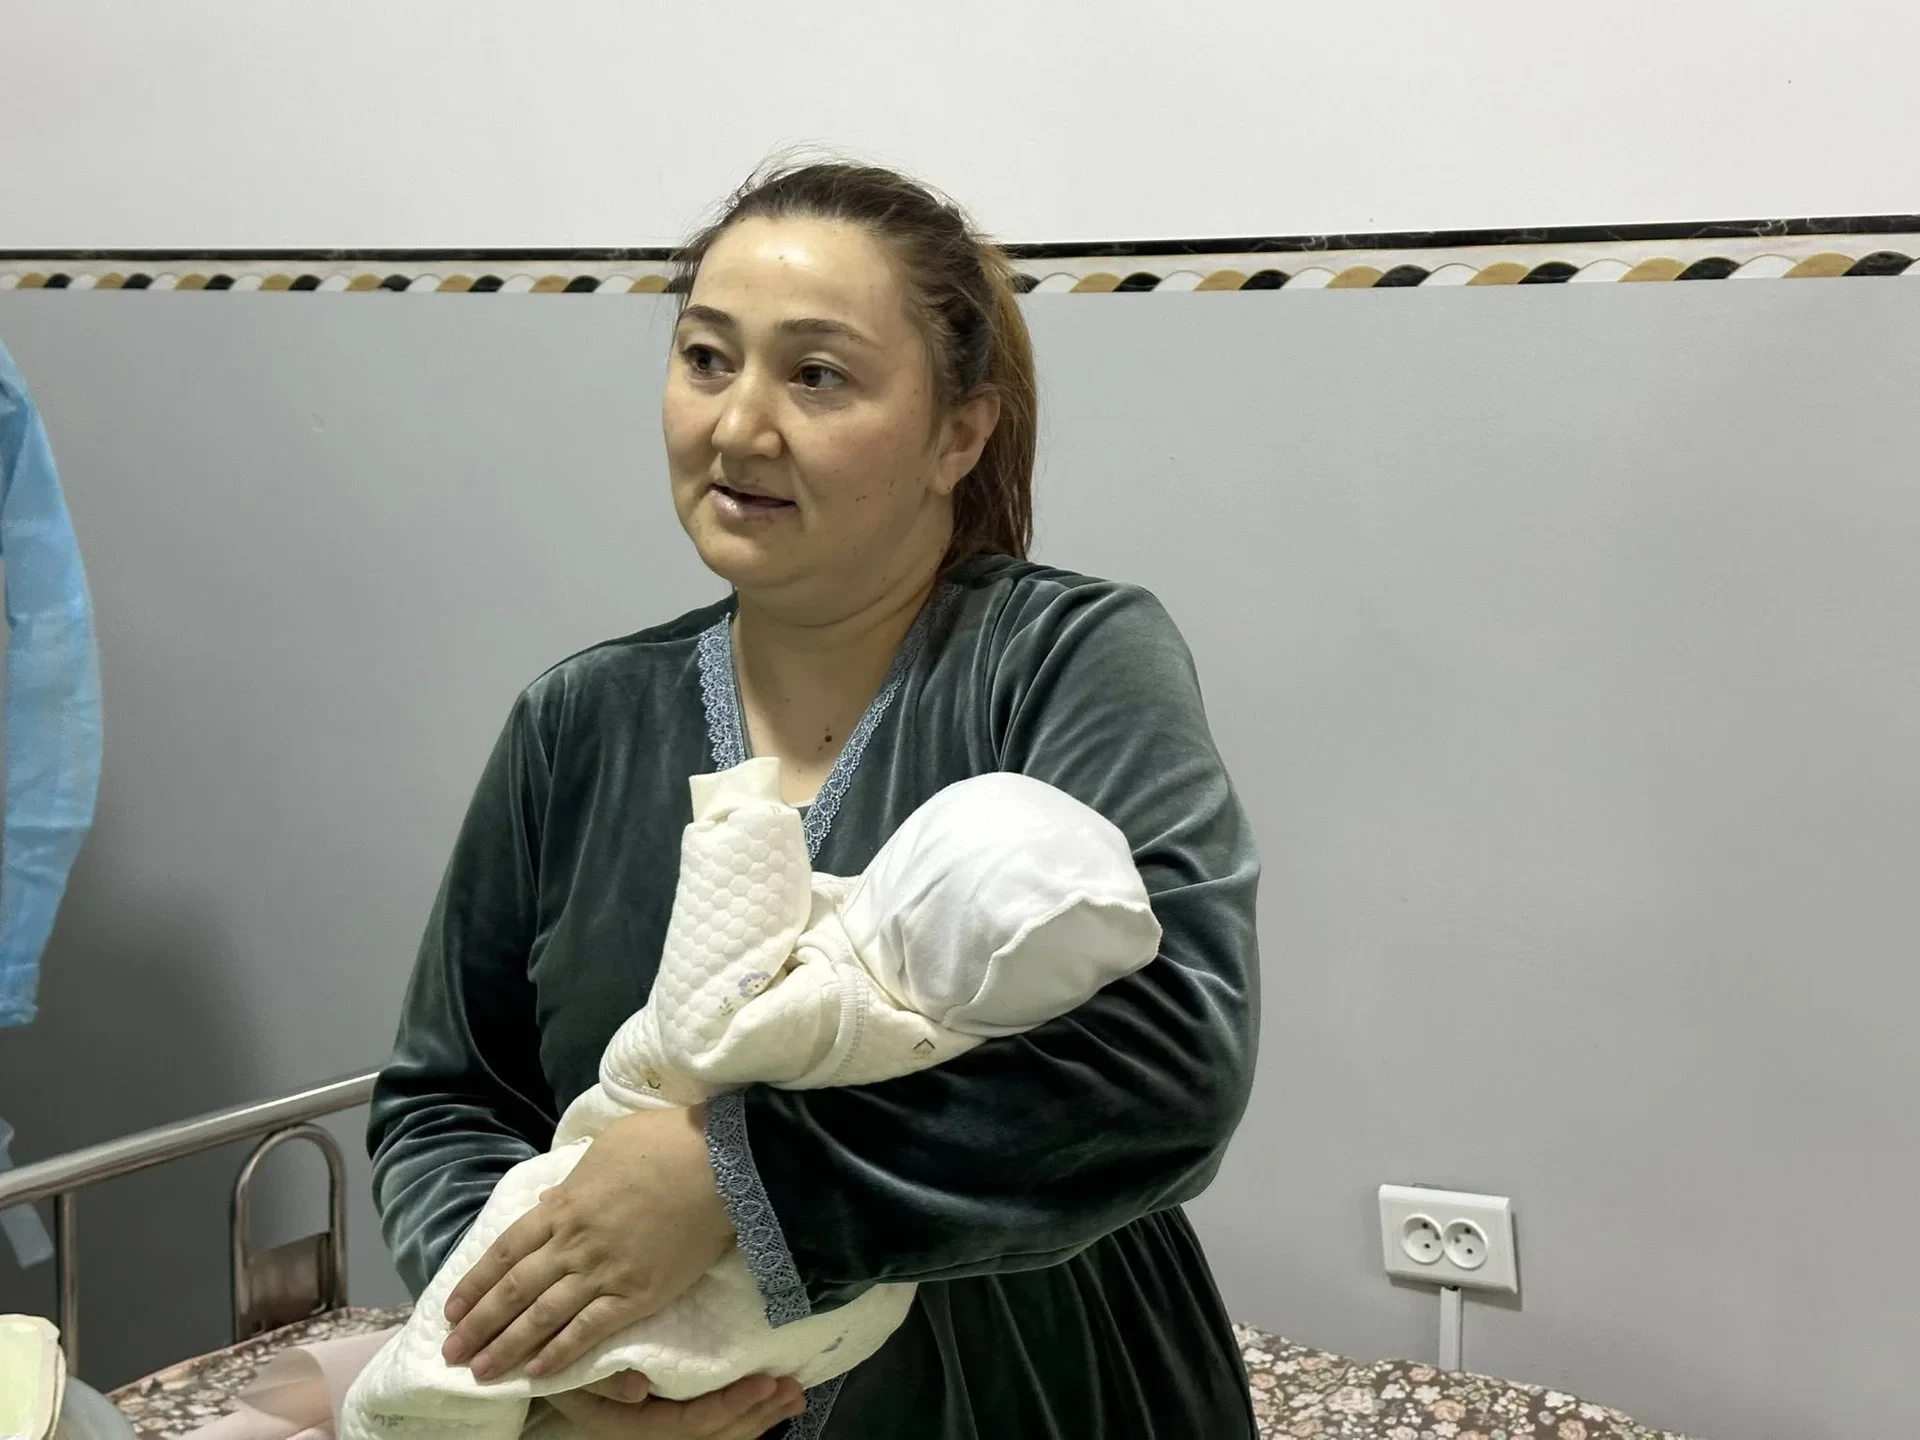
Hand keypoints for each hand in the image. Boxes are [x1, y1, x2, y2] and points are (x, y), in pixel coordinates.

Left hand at [444, 1105, 736, 1379]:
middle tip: (451, 1354)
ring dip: (507, 1347)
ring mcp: (603, 1272)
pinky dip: (561, 1353)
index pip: (505, 1252)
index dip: (475, 1283)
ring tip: (481, 1372)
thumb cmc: (667, 1143)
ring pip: (542, 1317)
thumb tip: (549, 1201)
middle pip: (513, 1291)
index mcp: (564, 1206)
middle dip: (478, 1325)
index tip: (452, 1309)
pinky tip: (539, 1372)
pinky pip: (589, 1330)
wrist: (720, 1164)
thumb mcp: (608, 1148)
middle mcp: (573, 1243)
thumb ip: (573, 1179)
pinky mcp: (637, 1295)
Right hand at [548, 1374, 805, 1438]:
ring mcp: (663, 1425)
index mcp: (626, 1424)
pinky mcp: (675, 1412)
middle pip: (710, 1435)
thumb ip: (601, 1378)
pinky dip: (748, 1412)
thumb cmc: (560, 1354)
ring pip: (718, 1434)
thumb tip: (639, 1389)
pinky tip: (772, 1399)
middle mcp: (648, 1431)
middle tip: (792, 1388)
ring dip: (759, 1416)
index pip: (684, 1425)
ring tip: (793, 1394)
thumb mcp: (570, 1364)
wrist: (548, 1354)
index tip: (763, 1383)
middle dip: (753, 1415)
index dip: (725, 1408)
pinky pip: (716, 1423)